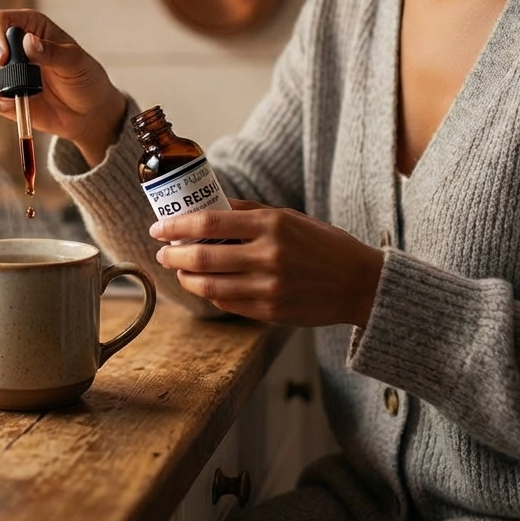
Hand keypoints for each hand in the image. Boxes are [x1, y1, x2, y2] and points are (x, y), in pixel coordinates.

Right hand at [0, 9, 126, 166]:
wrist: (88, 113)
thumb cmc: (85, 80)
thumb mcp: (77, 63)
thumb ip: (54, 52)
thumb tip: (29, 42)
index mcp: (28, 27)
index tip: (4, 59)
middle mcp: (8, 45)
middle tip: (5, 79)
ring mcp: (0, 71)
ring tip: (8, 94)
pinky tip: (5, 104)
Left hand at [149, 199, 383, 326]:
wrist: (360, 283)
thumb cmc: (322, 244)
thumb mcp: (288, 217)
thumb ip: (248, 213)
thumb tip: (208, 208)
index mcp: (272, 224)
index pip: (209, 223)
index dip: (177, 226)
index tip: (159, 228)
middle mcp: (268, 255)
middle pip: (203, 257)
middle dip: (173, 255)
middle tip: (162, 252)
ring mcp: (269, 287)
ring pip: (210, 286)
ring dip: (186, 278)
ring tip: (179, 271)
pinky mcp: (271, 312)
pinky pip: (228, 303)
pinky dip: (210, 294)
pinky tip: (205, 286)